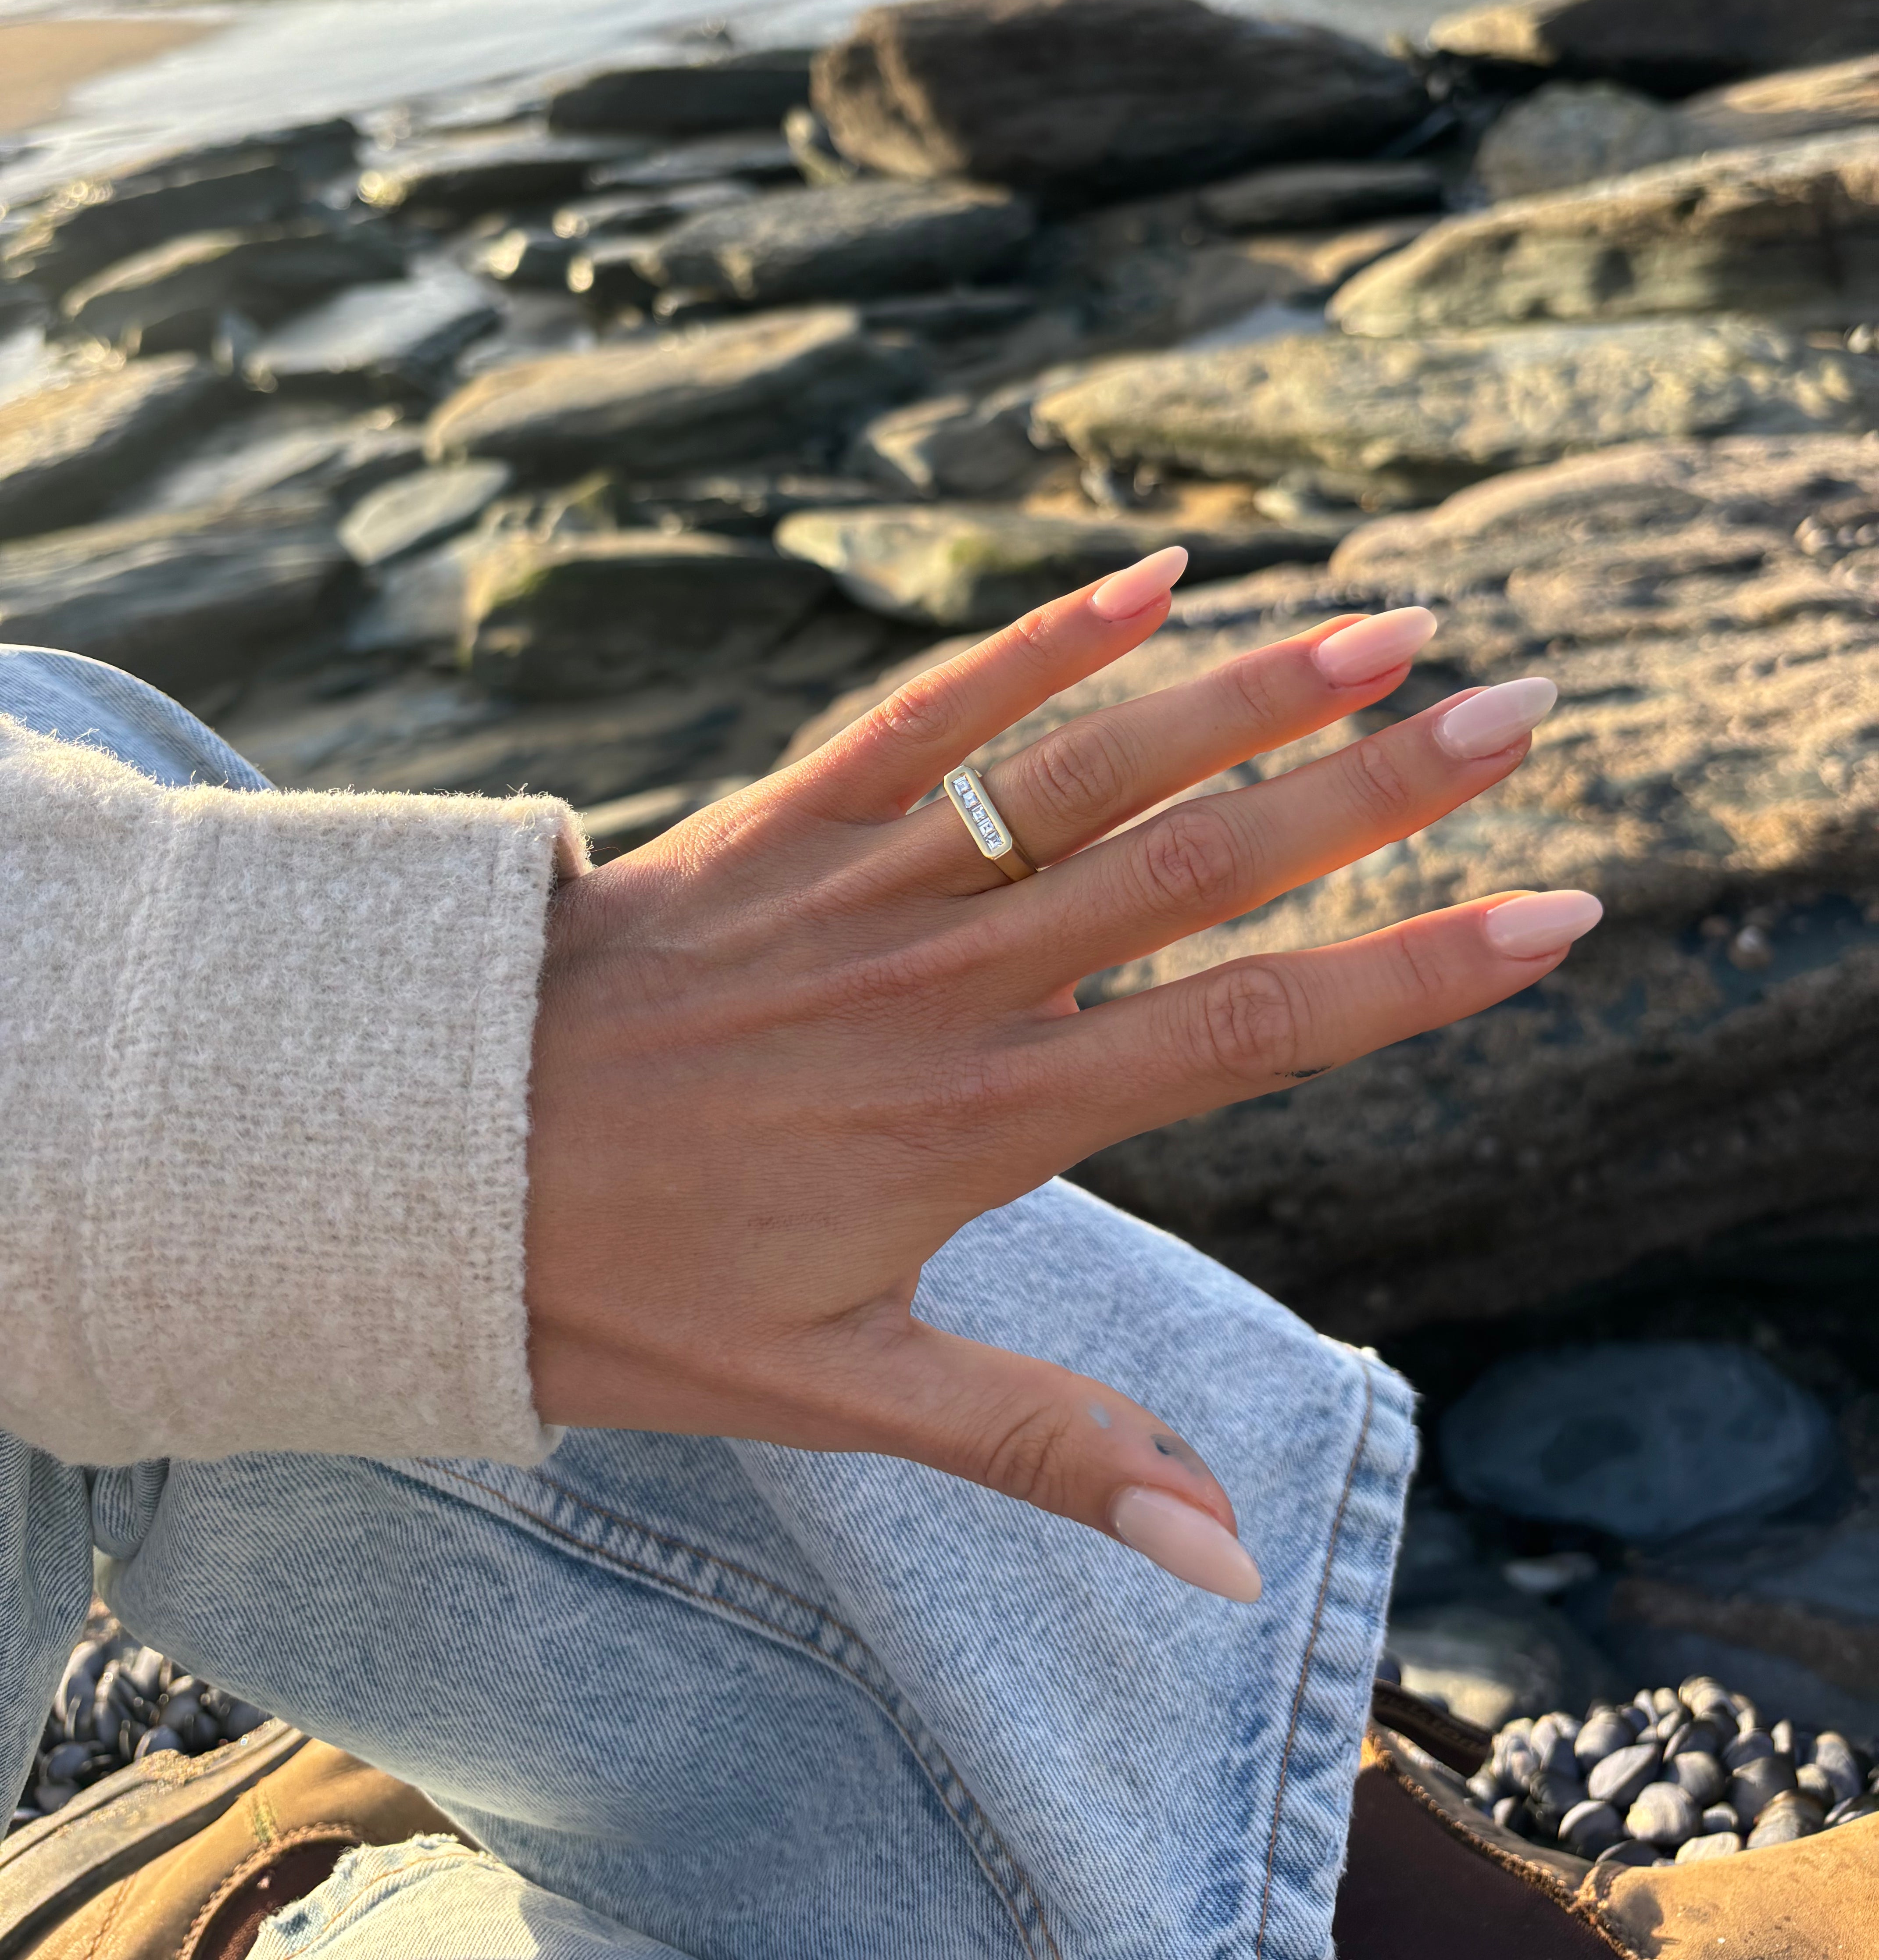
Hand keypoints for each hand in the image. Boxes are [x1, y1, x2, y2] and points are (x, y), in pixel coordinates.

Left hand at [524, 547, 1600, 1599]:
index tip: (1555, 912)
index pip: (1252, 1028)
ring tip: (1382, 626)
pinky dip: (1036, 640)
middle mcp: (951, 981)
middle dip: (1378, 787)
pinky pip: (924, 710)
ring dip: (1243, 692)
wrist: (421, 1163)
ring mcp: (865, 885)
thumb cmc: (627, 1288)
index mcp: (987, 1117)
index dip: (1415, 973)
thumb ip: (1041, 1447)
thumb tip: (1223, 1553)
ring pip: (1086, 768)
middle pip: (1203, 863)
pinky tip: (1147, 577)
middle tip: (1520, 709)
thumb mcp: (837, 1397)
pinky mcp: (778, 821)